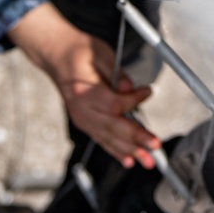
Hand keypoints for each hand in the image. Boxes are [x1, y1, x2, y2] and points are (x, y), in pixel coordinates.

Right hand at [8, 3, 159, 168]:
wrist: (58, 56)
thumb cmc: (79, 51)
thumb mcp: (101, 53)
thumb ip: (116, 73)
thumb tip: (129, 89)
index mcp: (84, 91)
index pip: (114, 103)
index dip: (134, 100)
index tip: (148, 91)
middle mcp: (81, 109)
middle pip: (113, 127)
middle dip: (136, 138)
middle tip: (155, 145)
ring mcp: (81, 119)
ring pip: (109, 138)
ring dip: (130, 151)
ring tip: (148, 160)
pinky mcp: (84, 123)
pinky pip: (102, 140)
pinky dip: (116, 151)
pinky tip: (130, 160)